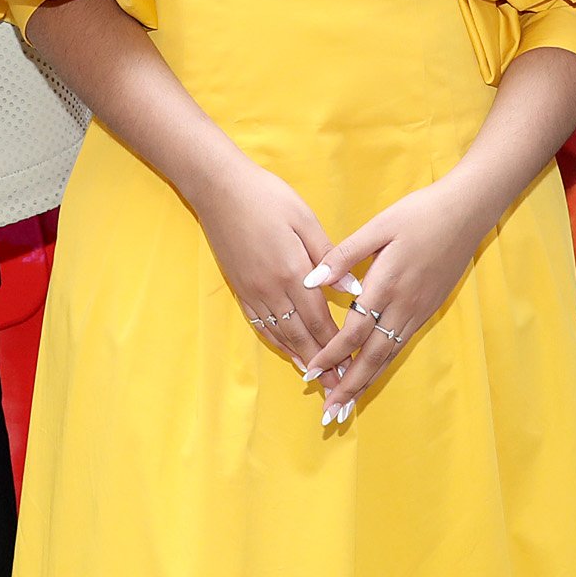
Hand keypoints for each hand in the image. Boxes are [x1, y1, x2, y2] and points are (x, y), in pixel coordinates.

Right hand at [184, 160, 340, 377]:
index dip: (336, 345)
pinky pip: (261, 324)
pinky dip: (277, 342)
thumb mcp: (306, 220)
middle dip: (322, 362)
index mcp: (293, 271)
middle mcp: (272, 289)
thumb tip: (355, 289)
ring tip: (317, 378)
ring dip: (300, 358)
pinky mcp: (240, 289)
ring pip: (280, 334)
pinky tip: (288, 351)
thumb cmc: (269, 197)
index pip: (319, 319)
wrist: (220, 189)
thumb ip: (330, 257)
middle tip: (338, 387)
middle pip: (301, 335)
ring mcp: (253, 291)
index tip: (353, 365)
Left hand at [302, 174, 506, 418]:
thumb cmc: (418, 213)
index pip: (355, 331)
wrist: (466, 211)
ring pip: (390, 355)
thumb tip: (310, 280)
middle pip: (374, 356)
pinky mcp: (429, 309)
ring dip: (367, 382)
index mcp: (387, 283)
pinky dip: (384, 365)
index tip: (311, 374)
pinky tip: (372, 374)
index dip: (332, 355)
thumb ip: (344, 256)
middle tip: (331, 413)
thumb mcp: (378, 226)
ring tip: (347, 405)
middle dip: (350, 386)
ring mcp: (419, 310)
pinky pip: (402, 344)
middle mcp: (404, 304)